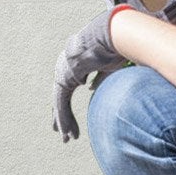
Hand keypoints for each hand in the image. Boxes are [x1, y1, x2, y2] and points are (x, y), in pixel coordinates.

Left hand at [52, 8, 128, 140]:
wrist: (114, 35)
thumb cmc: (116, 47)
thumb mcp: (108, 66)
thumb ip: (98, 78)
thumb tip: (90, 88)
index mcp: (74, 63)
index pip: (67, 88)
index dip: (68, 104)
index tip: (70, 116)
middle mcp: (65, 68)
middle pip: (60, 97)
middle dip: (61, 115)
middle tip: (59, 131)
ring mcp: (63, 72)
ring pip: (60, 103)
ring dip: (64, 122)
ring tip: (66, 138)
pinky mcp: (65, 79)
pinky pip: (62, 104)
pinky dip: (65, 119)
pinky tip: (68, 132)